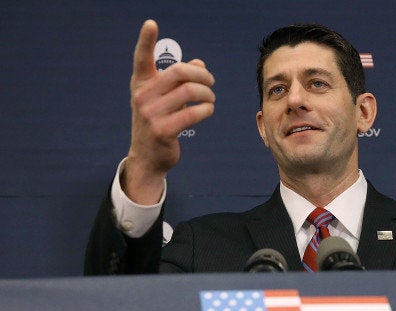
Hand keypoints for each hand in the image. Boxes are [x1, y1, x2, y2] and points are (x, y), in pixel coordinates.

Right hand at [122, 20, 215, 203]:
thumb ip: (179, 80)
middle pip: (180, 72)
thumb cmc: (158, 122)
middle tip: (211, 82)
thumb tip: (199, 63)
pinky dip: (206, 110)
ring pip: (190, 92)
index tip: (151, 23)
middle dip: (202, 75)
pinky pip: (193, 113)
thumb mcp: (164, 99)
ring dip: (208, 94)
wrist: (147, 157)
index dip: (146, 40)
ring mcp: (150, 114)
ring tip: (210, 99)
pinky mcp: (162, 131)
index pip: (141, 58)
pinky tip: (207, 111)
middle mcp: (142, 96)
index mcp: (141, 85)